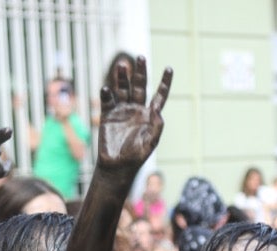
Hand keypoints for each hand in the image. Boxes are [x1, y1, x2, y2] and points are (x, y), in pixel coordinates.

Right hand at [96, 56, 172, 174]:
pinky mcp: (108, 115)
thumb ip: (156, 127)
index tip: (169, 68)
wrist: (117, 167)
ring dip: (122, 78)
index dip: (164, 82)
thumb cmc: (136, 157)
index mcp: (149, 116)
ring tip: (122, 65)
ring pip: (123, 89)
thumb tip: (157, 110)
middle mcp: (136, 110)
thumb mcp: (150, 143)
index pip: (159, 96)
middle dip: (140, 72)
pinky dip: (106, 93)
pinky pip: (107, 100)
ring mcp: (121, 111)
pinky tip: (106, 89)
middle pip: (139, 86)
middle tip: (140, 57)